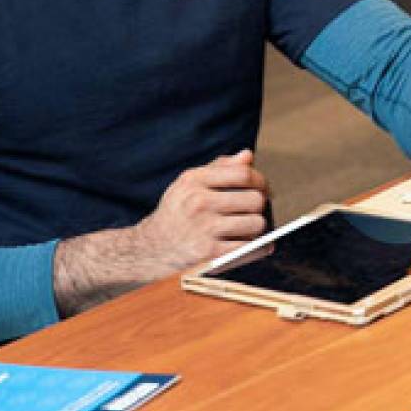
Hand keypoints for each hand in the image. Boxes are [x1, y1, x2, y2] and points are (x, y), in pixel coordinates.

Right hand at [133, 150, 269, 272]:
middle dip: (260, 205)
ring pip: (256, 224)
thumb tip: (248, 156)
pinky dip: (259, 249)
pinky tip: (258, 247)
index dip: (260, 180)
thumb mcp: (188, 184)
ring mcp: (204, 229)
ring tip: (249, 228)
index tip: (262, 189)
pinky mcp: (209, 254)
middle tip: (255, 210)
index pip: (243, 173)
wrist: (148, 249)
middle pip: (255, 199)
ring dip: (258, 228)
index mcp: (194, 180)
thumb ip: (218, 168)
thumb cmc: (175, 213)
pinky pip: (249, 249)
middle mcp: (198, 202)